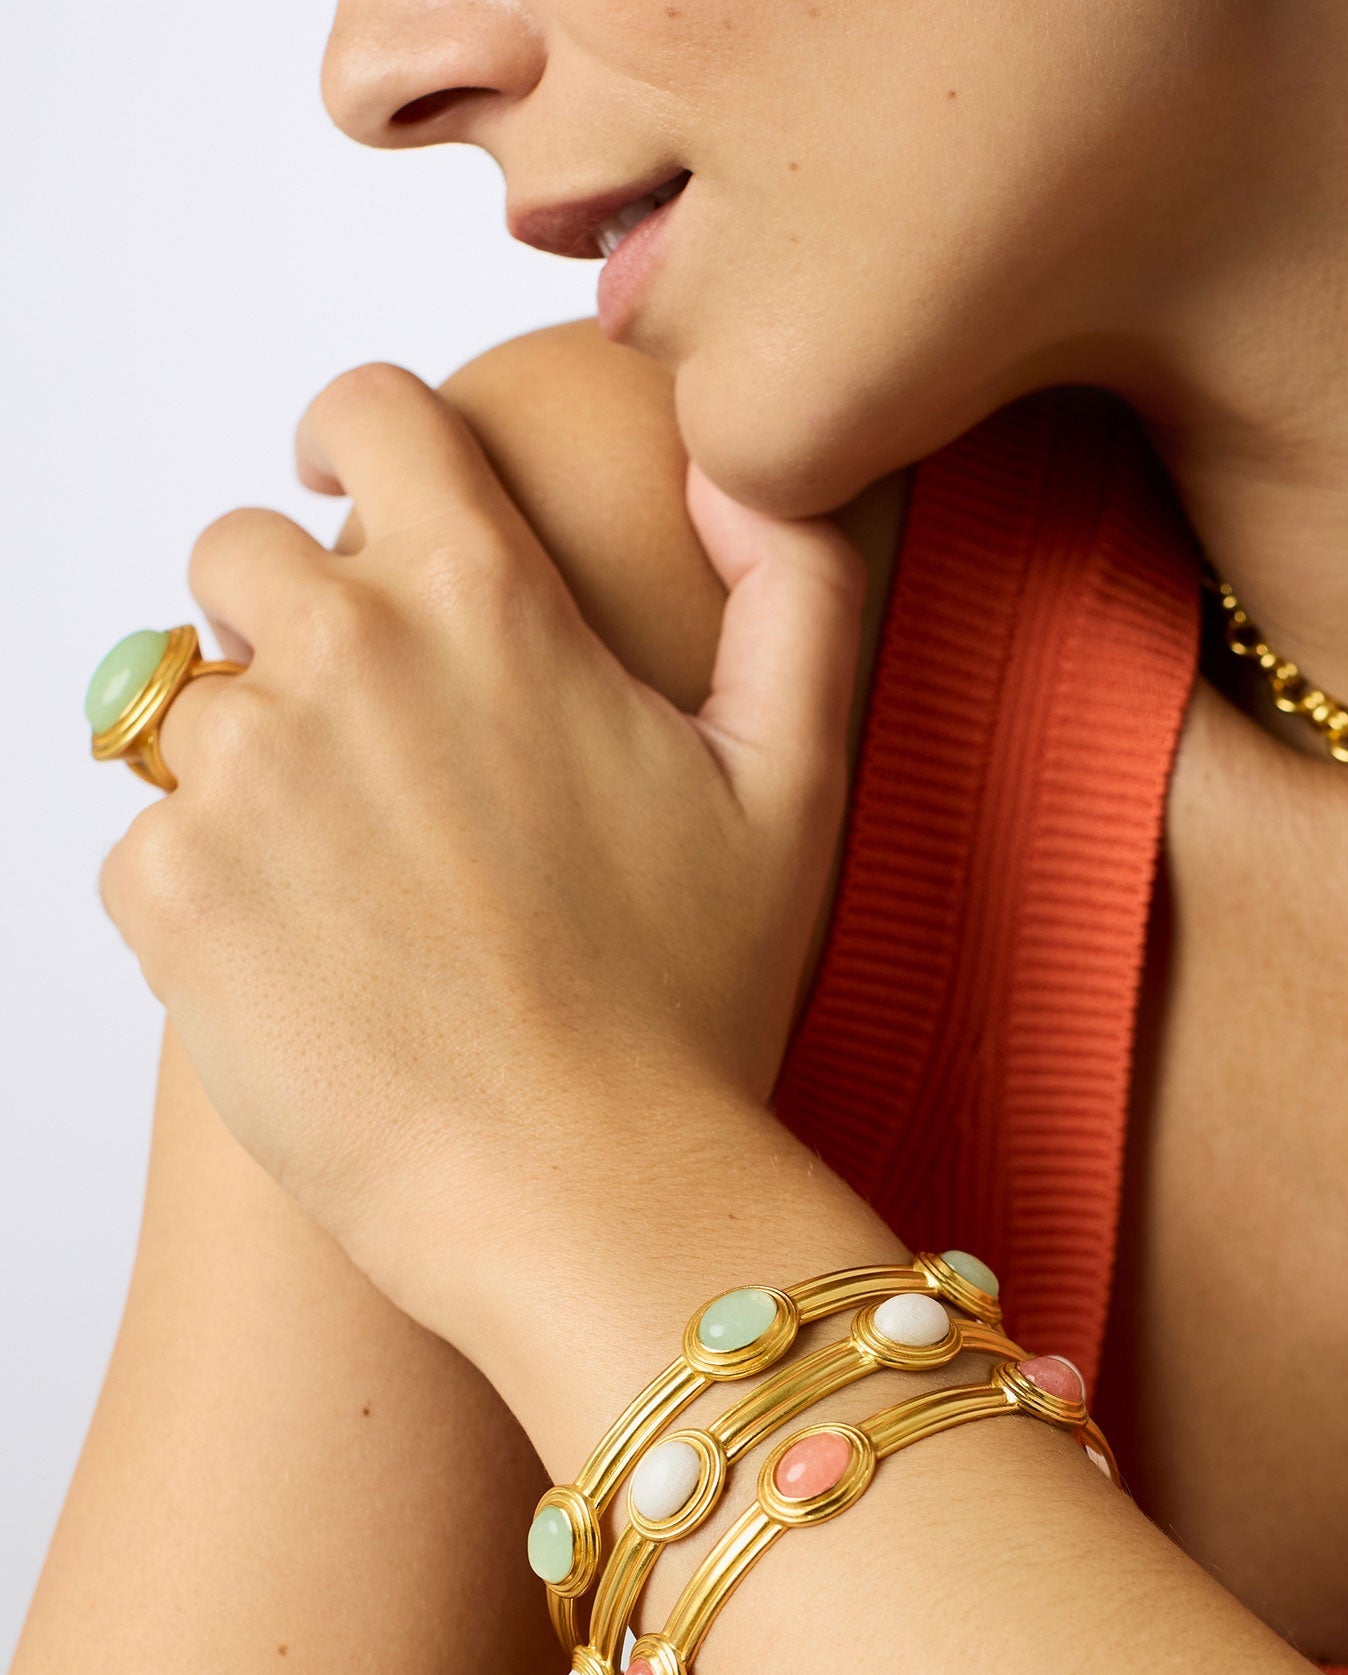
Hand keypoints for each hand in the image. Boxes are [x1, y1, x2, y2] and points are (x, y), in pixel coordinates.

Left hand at [99, 363, 865, 1348]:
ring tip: (359, 879)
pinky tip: (319, 958)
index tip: (352, 484)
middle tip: (374, 740)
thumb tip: (746, 468)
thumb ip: (796, 587)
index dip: (357, 436)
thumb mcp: (798, 778)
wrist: (583, 1190)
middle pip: (242, 555)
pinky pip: (148, 837)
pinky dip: (211, 884)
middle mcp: (343, 659)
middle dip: (293, 620)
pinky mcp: (168, 894)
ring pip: (184, 705)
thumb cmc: (694, 999)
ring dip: (254, 763)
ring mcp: (240, 776)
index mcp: (487, 604)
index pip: (368, 411)